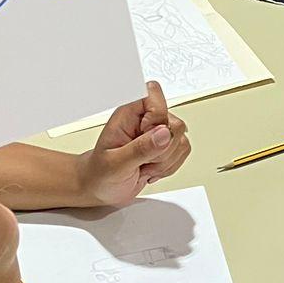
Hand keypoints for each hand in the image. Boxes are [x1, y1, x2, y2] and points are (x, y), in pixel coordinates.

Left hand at [78, 80, 190, 207]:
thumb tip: (164, 134)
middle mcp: (144, 119)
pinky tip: (151, 169)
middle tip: (142, 159)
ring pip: (181, 139)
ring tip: (143, 166)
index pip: (154, 94)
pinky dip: (170, 166)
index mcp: (128, 113)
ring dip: (165, 161)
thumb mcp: (115, 163)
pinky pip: (183, 150)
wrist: (101, 188)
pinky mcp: (166, 144)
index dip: (157, 118)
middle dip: (162, 150)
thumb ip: (140, 148)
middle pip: (175, 123)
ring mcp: (157, 131)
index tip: (144, 136)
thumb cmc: (100, 173)